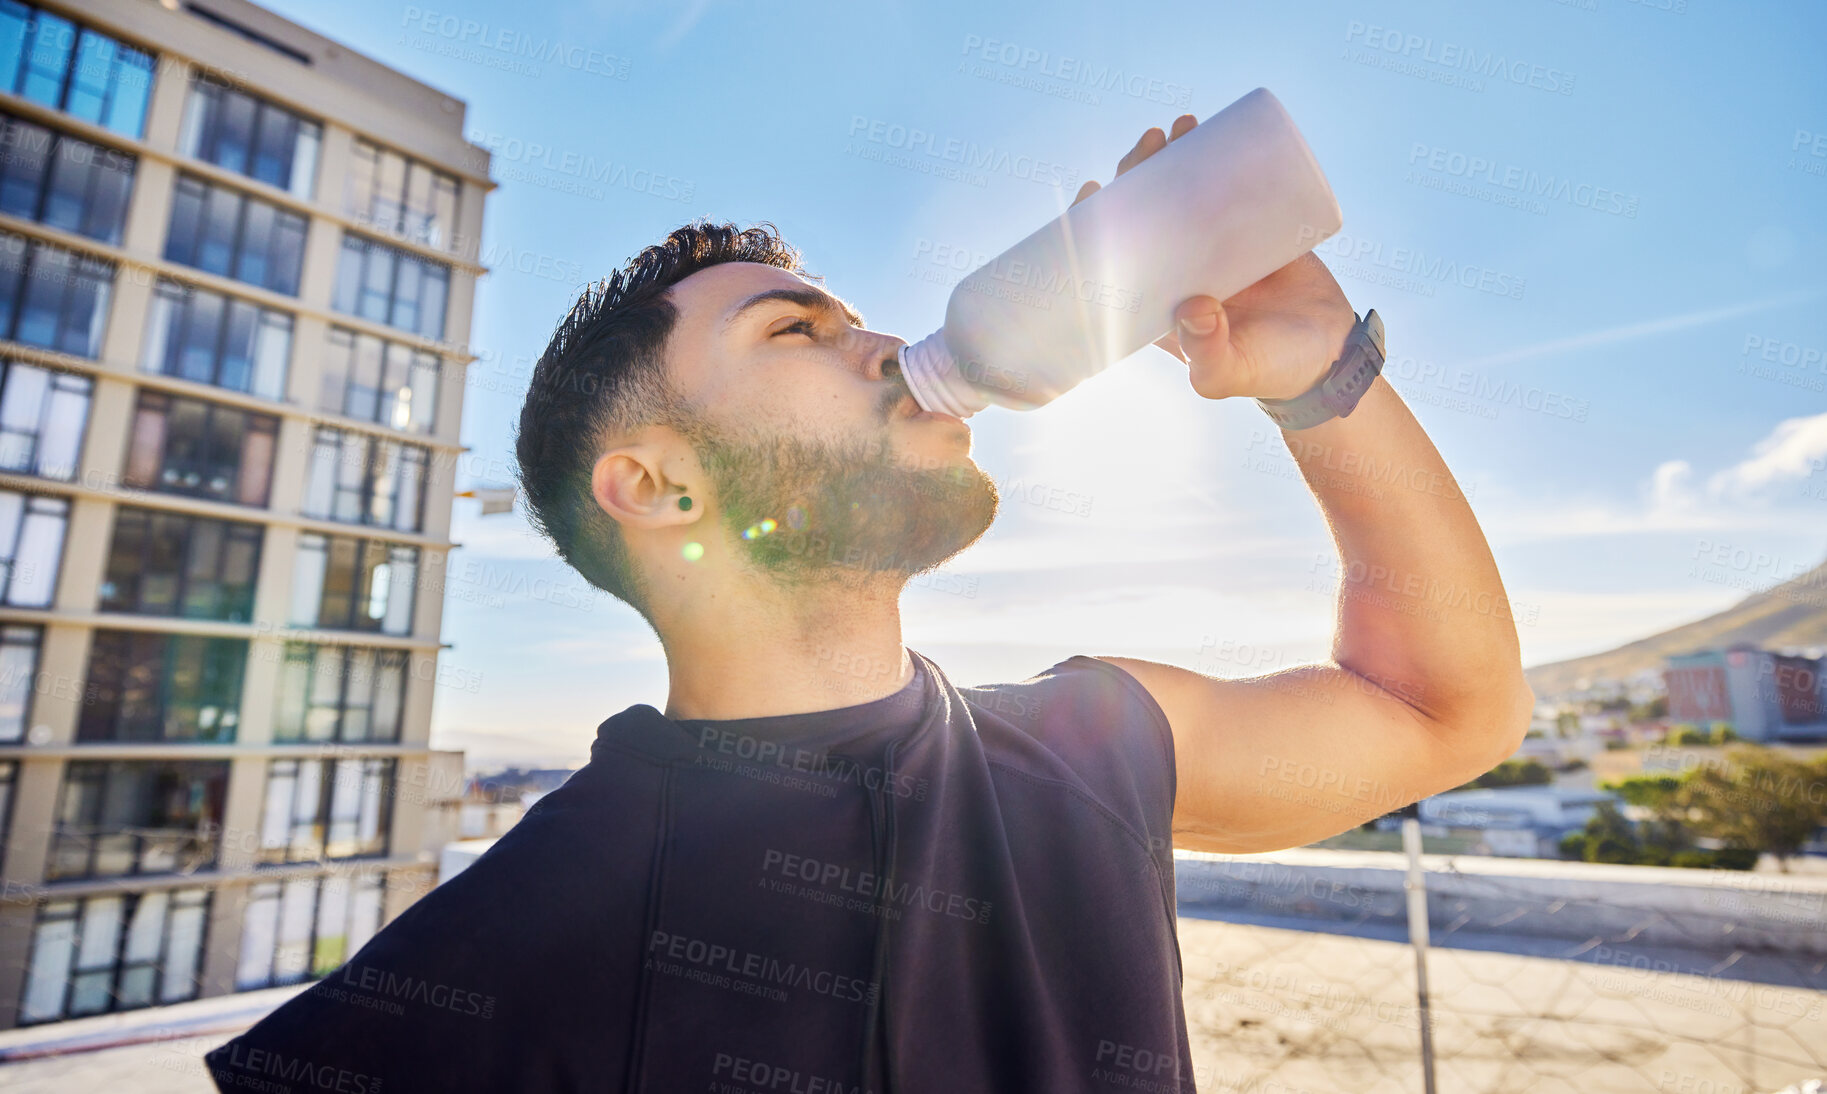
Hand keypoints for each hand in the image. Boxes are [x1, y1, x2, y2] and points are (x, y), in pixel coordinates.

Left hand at [1072, 115, 1358, 401]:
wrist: (1330, 354)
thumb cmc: (1272, 370)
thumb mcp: (1231, 372)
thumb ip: (1209, 355)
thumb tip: (1190, 310)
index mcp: (1155, 301)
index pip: (1110, 257)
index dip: (1092, 223)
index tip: (1091, 190)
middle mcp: (1177, 270)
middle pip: (1143, 213)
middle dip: (1136, 174)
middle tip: (1148, 145)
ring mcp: (1213, 247)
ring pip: (1181, 192)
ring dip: (1172, 157)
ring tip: (1178, 128)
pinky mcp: (1251, 229)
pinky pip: (1226, 187)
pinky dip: (1216, 157)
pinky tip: (1208, 130)